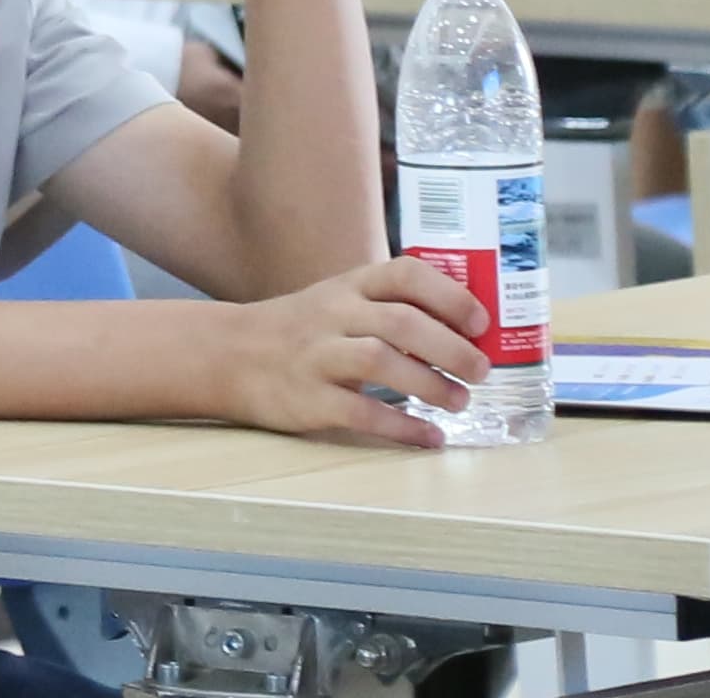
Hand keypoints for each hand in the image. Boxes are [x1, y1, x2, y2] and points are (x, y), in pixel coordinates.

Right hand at [198, 255, 489, 445]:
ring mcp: (317, 356)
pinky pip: (361, 412)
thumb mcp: (338, 302)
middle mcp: (333, 314)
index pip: (403, 273)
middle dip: (451, 348)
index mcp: (348, 287)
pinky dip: (402, 427)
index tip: (481, 322)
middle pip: (400, 322)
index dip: (449, 295)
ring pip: (380, 361)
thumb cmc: (299, 330)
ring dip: (431, 385)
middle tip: (481, 371)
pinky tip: (430, 436)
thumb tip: (467, 331)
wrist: (228, 355)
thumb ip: (388, 308)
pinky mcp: (308, 398)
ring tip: (459, 401)